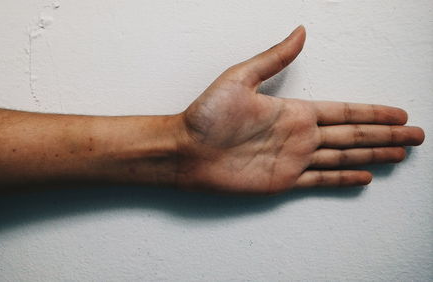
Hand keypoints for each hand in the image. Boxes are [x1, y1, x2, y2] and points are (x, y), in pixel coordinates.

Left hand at [176, 26, 424, 193]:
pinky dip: (343, 179)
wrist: (186, 149)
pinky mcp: (283, 181)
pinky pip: (320, 181)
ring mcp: (294, 159)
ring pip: (344, 158)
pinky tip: (363, 176)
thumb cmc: (207, 114)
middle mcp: (300, 135)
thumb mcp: (241, 78)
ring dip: (374, 156)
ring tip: (399, 154)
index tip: (399, 113)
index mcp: (294, 111)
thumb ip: (274, 58)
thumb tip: (301, 31)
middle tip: (415, 135)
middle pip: (354, 136)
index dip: (374, 113)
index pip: (345, 112)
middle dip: (386, 135)